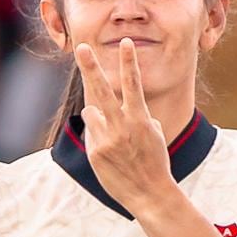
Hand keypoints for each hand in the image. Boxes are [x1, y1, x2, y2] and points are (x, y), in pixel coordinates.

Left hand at [72, 40, 173, 212]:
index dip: (129, 61)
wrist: (150, 194)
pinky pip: (91, 131)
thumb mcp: (152, 134)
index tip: (126, 42)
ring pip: (91, 110)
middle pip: (102, 89)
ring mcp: (106, 139)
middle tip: (81, 48)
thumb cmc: (155, 163)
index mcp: (139, 119)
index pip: (133, 84)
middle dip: (91, 66)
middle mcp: (121, 126)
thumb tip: (113, 107)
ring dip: (99, 116)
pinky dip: (98, 135)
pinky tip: (110, 152)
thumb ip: (136, 116)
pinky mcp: (95, 151)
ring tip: (115, 137)